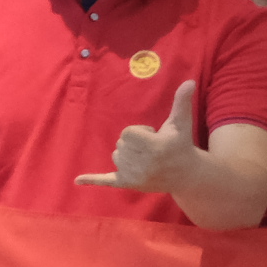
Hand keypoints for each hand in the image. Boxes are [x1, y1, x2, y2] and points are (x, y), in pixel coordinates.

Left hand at [81, 82, 208, 193]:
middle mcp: (143, 164)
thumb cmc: (181, 144)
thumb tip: (189, 81)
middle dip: (134, 143)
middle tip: (152, 148)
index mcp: (154, 148)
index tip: (154, 136)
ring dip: (126, 153)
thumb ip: (182, 101)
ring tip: (145, 158)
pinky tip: (77, 180)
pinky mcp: (129, 184)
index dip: (139, 131)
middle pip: (121, 144)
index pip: (127, 133)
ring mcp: (135, 176)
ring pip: (116, 156)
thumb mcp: (182, 122)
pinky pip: (107, 181)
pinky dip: (93, 180)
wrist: (186, 175)